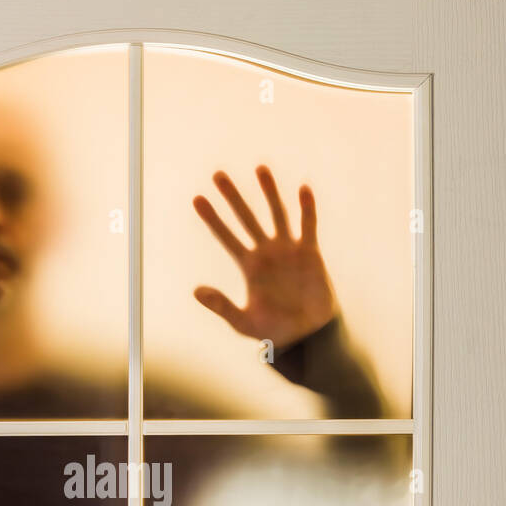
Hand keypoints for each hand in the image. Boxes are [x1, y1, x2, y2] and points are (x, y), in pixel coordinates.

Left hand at [193, 167, 338, 350]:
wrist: (308, 336)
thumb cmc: (275, 331)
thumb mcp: (244, 322)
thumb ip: (221, 306)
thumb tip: (195, 291)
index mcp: (248, 266)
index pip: (225, 236)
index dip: (212, 219)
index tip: (196, 199)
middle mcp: (266, 252)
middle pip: (246, 218)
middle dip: (232, 197)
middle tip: (217, 174)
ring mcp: (288, 250)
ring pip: (276, 214)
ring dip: (268, 192)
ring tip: (259, 168)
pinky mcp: (310, 253)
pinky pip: (308, 226)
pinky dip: (307, 208)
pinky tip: (303, 189)